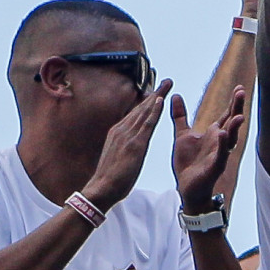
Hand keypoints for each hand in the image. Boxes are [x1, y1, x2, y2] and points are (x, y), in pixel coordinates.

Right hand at [82, 80, 172, 209]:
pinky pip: (147, 123)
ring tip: (167, 84)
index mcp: (118, 133)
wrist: (102, 188)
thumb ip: (122, 147)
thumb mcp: (117, 157)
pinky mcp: (135, 143)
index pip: (135, 113)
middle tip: (166, 81)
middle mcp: (122, 130)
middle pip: (141, 108)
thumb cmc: (110, 178)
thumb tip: (128, 144)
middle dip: (154, 93)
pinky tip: (161, 100)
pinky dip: (154, 110)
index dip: (146, 102)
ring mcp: (128, 135)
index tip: (155, 91)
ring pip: (145, 111)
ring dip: (157, 96)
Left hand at [172, 86, 246, 212]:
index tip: (239, 88)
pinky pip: (221, 155)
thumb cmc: (188, 163)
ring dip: (235, 128)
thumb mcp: (182, 135)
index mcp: (213, 134)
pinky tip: (223, 134)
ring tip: (238, 116)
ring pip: (230, 139)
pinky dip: (222, 145)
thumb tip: (174, 96)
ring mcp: (219, 154)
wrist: (187, 187)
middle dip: (237, 108)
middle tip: (241, 92)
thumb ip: (180, 116)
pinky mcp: (214, 167)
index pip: (226, 115)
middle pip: (232, 122)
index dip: (233, 102)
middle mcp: (219, 142)